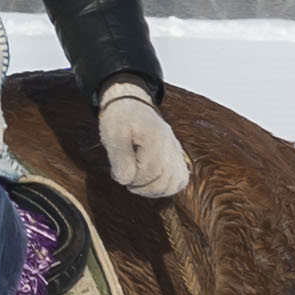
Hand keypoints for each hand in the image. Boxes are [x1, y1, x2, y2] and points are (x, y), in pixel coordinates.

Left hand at [98, 85, 190, 200]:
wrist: (132, 105)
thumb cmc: (120, 120)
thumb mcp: (112, 136)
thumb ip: (119, 159)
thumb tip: (126, 180)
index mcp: (155, 138)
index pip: (150, 172)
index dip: (133, 179)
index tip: (119, 173)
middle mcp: (170, 145)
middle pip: (163, 181)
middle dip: (142, 187)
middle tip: (127, 177)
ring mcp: (176, 151)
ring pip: (174, 184)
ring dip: (154, 190)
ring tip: (138, 181)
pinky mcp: (177, 156)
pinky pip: (181, 179)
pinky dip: (168, 187)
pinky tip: (152, 182)